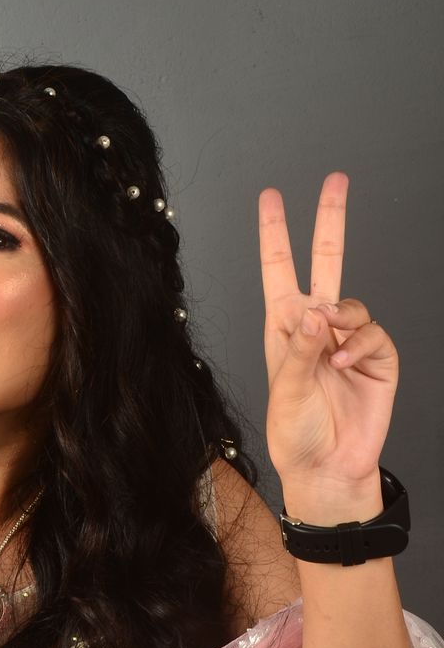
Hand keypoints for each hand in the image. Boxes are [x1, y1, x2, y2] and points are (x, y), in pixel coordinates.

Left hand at [258, 171, 397, 494]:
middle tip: (335, 180)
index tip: (271, 197)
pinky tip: (345, 364)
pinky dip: (359, 344)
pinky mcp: (377, 357)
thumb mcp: (284, 389)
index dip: (275, 233)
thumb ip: (298, 349)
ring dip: (343, 318)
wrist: (328, 467)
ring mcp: (348, 339)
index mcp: (283, 326)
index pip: (279, 268)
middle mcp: (315, 326)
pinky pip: (373, 332)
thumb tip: (314, 310)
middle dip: (330, 220)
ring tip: (330, 350)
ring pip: (353, 301)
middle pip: (327, 261)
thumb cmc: (295, 432)